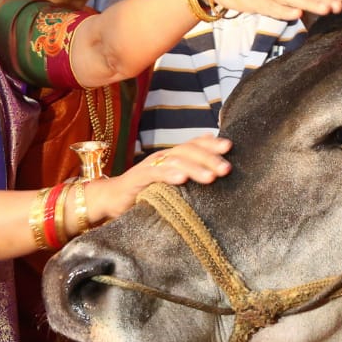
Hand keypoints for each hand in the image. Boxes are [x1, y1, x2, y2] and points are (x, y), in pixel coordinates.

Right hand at [88, 135, 232, 222]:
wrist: (111, 199)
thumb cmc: (146, 191)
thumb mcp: (170, 181)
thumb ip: (189, 171)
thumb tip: (213, 162)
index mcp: (172, 156)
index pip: (194, 143)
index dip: (211, 143)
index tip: (230, 147)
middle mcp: (162, 157)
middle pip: (188, 150)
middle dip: (209, 158)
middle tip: (227, 168)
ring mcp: (150, 166)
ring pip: (175, 161)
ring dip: (195, 168)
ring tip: (211, 177)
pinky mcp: (138, 179)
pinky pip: (155, 173)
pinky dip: (169, 174)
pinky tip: (182, 179)